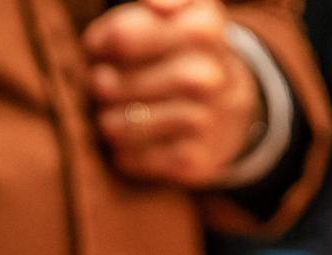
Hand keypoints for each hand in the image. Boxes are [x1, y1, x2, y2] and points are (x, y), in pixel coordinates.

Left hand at [85, 0, 261, 187]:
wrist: (232, 109)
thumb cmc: (186, 52)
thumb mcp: (187, 11)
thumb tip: (157, 5)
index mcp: (204, 28)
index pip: (121, 37)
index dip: (99, 43)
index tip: (99, 48)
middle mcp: (208, 75)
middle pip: (114, 84)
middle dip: (100, 85)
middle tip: (101, 85)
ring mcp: (204, 121)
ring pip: (119, 125)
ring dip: (106, 120)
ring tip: (111, 114)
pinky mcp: (193, 161)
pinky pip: (133, 159)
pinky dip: (122, 152)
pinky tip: (130, 141)